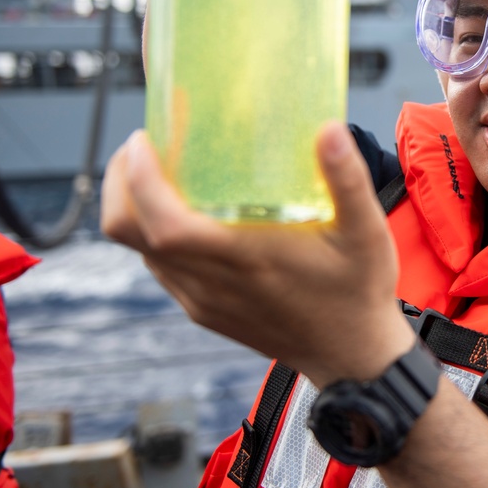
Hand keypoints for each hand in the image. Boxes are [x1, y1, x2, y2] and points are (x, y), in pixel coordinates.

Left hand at [100, 122, 414, 385]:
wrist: (352, 357)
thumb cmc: (359, 292)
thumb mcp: (367, 233)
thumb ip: (348, 180)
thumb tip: (329, 129)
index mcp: (244, 259)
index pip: (163, 223)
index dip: (138, 179)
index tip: (145, 139)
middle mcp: (211, 282)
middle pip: (127, 232)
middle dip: (120, 182)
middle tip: (145, 145)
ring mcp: (202, 300)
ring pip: (138, 249)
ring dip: (134, 206)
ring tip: (161, 169)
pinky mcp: (203, 311)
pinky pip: (159, 267)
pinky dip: (153, 233)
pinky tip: (186, 211)